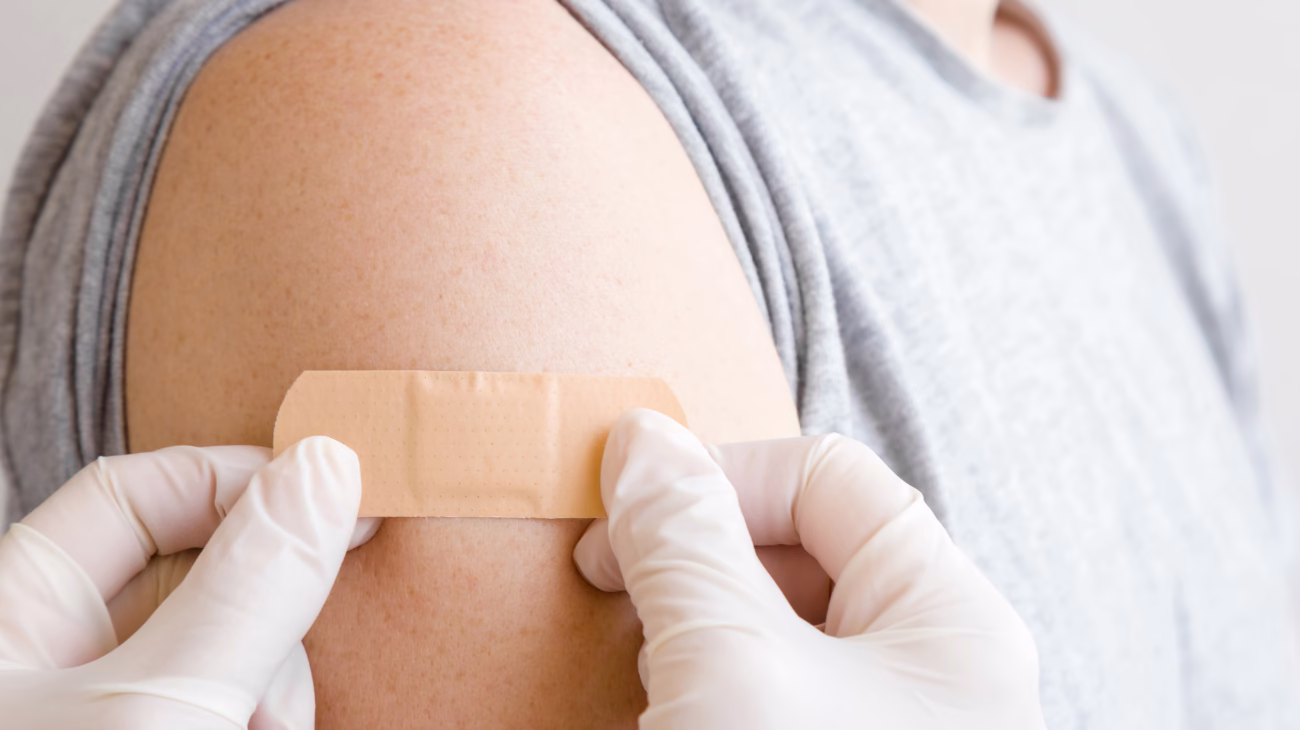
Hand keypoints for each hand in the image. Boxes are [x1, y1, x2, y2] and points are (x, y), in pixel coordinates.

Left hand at [0, 436, 379, 728]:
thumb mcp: (161, 707)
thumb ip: (245, 588)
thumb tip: (327, 466)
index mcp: (11, 616)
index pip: (128, 493)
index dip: (233, 481)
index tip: (333, 498)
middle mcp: (55, 658)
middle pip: (197, 571)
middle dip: (268, 608)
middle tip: (303, 643)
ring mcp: (110, 709)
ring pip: (232, 645)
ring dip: (277, 684)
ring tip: (269, 729)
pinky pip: (237, 697)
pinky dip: (271, 715)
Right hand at [574, 410, 1044, 728]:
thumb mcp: (733, 664)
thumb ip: (687, 540)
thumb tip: (643, 438)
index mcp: (951, 620)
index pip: (827, 478)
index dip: (718, 478)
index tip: (622, 522)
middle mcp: (938, 671)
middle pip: (804, 553)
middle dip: (700, 562)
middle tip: (621, 598)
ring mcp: (894, 728)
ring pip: (784, 632)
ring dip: (700, 629)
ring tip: (649, 674)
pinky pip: (776, 695)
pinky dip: (715, 687)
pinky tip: (671, 713)